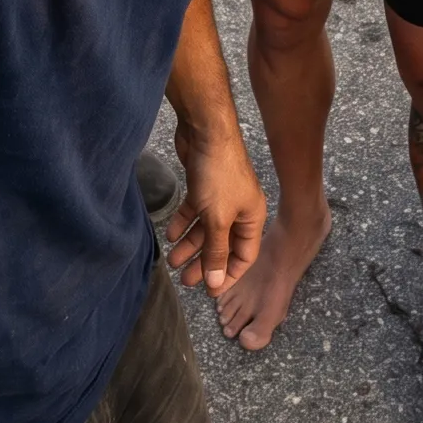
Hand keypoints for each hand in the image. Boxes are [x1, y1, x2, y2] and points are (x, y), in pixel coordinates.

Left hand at [165, 124, 265, 294]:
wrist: (205, 130)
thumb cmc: (219, 174)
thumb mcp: (217, 219)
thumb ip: (216, 253)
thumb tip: (216, 285)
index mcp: (252, 218)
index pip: (244, 256)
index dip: (227, 275)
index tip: (209, 292)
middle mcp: (239, 209)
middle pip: (222, 244)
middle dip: (204, 263)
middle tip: (184, 279)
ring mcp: (220, 197)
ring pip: (205, 228)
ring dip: (189, 245)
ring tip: (172, 260)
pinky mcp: (203, 186)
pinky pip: (194, 211)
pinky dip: (183, 223)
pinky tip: (170, 234)